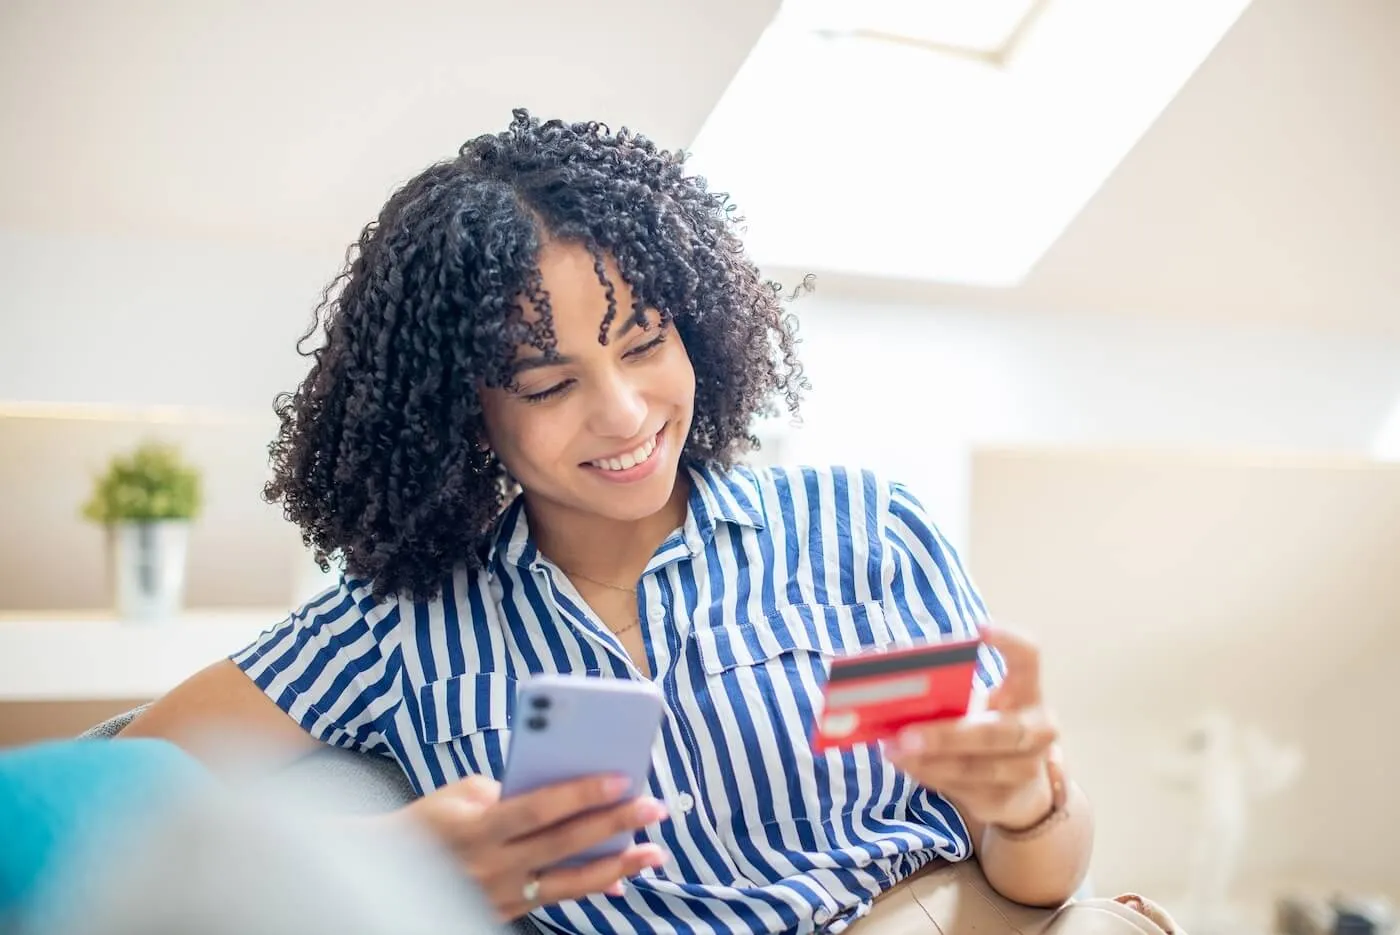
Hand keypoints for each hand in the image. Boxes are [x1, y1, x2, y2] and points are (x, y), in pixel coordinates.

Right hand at [395, 774, 668, 919]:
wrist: (389, 874)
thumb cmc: (429, 820)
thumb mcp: (460, 795)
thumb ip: (509, 789)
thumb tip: (561, 792)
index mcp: (478, 830)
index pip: (539, 809)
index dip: (582, 794)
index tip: (621, 778)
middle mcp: (493, 867)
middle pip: (565, 845)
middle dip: (615, 826)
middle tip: (653, 808)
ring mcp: (503, 895)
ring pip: (571, 882)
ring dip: (617, 866)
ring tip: (653, 853)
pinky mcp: (510, 910)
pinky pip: (558, 898)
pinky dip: (591, 887)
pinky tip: (620, 878)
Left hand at [884, 625, 1059, 829]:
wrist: (1021, 791)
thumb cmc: (987, 732)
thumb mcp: (980, 708)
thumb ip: (952, 697)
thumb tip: (896, 689)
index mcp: (1028, 694)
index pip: (1029, 658)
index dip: (1009, 641)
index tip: (978, 629)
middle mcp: (1036, 731)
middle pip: (995, 731)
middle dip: (947, 735)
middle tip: (905, 732)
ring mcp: (1025, 770)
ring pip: (974, 767)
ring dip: (928, 760)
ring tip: (892, 749)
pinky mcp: (1005, 800)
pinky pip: (961, 788)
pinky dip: (928, 774)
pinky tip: (904, 764)